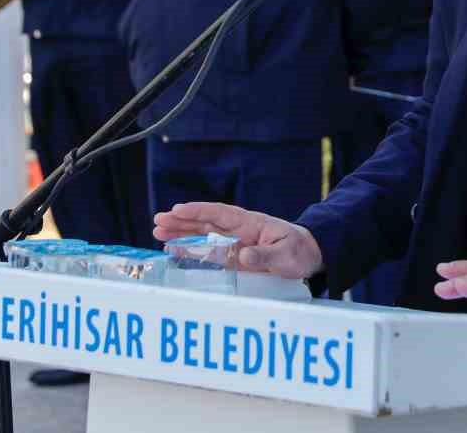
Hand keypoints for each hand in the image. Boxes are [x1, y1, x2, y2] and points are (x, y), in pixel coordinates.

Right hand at [154, 202, 322, 277]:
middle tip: (157, 221)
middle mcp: (239, 230)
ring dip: (181, 233)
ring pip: (203, 235)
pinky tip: (174, 250)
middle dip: (182, 221)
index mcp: (251, 222)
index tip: (178, 209)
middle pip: (205, 222)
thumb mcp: (286, 254)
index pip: (220, 213)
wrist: (309, 256)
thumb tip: (241, 253)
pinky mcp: (233, 256)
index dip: (198, 211)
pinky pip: (208, 252)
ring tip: (157, 232)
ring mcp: (234, 242)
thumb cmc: (299, 251)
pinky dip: (191, 250)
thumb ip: (264, 254)